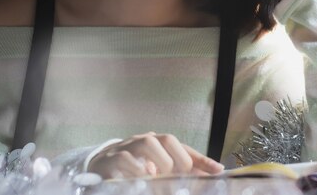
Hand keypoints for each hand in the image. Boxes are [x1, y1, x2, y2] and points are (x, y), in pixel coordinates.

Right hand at [88, 132, 223, 178]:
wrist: (98, 168)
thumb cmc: (133, 170)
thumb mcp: (157, 172)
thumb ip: (179, 174)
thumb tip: (210, 174)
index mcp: (158, 144)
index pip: (184, 148)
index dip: (202, 159)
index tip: (218, 170)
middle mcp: (144, 141)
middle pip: (167, 139)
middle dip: (179, 158)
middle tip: (182, 175)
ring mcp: (126, 148)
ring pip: (147, 143)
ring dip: (160, 161)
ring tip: (161, 176)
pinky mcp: (110, 160)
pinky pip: (125, 159)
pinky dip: (137, 168)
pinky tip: (143, 178)